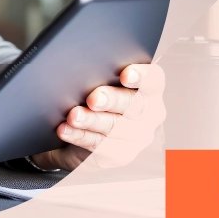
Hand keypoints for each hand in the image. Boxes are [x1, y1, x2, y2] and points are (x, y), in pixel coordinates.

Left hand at [28, 63, 147, 171]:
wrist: (81, 128)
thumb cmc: (90, 92)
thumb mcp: (96, 78)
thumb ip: (96, 70)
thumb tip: (75, 63)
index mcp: (147, 88)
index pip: (153, 79)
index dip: (142, 76)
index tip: (125, 75)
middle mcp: (148, 113)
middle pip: (134, 105)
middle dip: (111, 100)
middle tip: (93, 99)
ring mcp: (137, 136)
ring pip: (116, 127)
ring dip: (92, 121)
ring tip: (73, 116)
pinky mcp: (120, 154)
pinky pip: (100, 146)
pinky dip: (80, 136)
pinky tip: (65, 130)